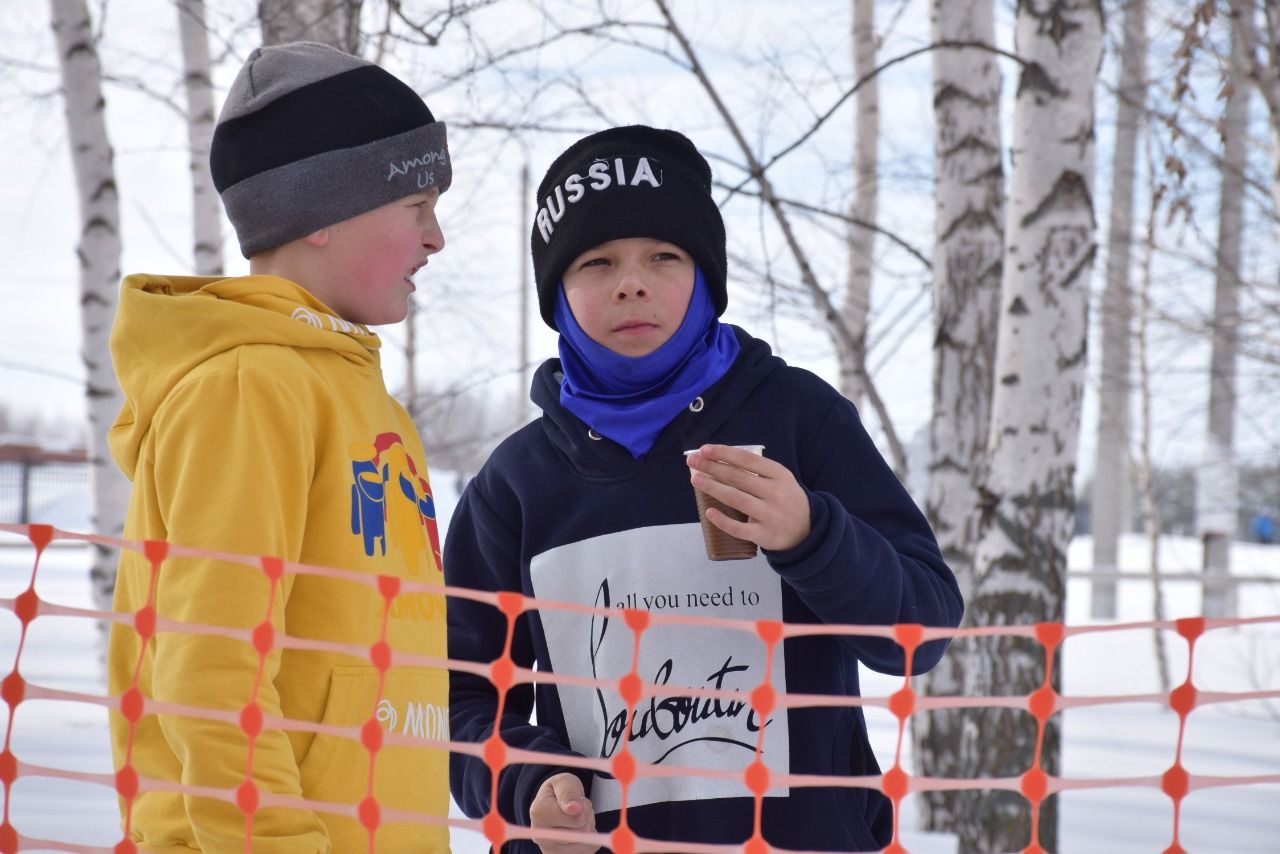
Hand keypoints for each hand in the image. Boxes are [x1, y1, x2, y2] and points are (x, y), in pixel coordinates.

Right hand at [529, 772, 597, 853]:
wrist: (551, 804)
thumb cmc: (559, 791)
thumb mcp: (564, 782)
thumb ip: (569, 792)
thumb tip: (574, 808)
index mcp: (539, 813)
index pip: (577, 818)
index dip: (583, 807)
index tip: (575, 801)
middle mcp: (540, 836)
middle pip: (583, 831)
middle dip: (586, 817)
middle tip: (577, 809)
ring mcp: (549, 851)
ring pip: (586, 842)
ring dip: (588, 828)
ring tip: (576, 819)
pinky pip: (588, 851)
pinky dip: (588, 840)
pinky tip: (577, 831)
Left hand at [687, 444, 810, 551]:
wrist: (808, 530)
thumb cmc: (786, 499)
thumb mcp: (780, 479)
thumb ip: (758, 470)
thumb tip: (721, 460)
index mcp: (778, 474)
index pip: (746, 459)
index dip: (724, 453)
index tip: (704, 449)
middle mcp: (775, 492)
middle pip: (737, 477)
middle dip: (711, 467)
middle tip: (692, 461)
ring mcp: (770, 514)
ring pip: (736, 498)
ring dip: (713, 487)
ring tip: (695, 480)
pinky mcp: (764, 534)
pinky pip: (740, 528)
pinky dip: (723, 520)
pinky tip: (709, 512)